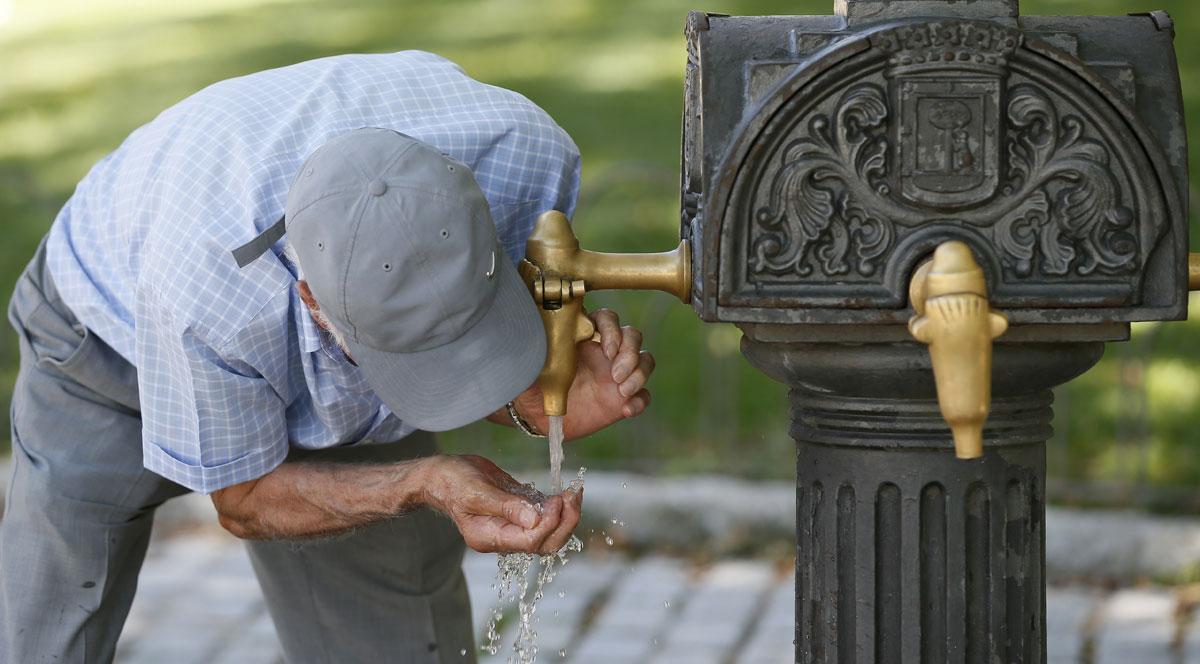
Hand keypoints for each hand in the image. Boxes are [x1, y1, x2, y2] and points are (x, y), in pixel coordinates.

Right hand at [418, 455, 581, 553]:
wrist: (441, 475)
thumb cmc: (451, 481)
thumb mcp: (476, 491)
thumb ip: (506, 506)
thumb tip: (535, 519)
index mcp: (490, 537)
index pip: (530, 541)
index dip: (549, 524)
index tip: (557, 501)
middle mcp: (503, 537)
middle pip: (545, 544)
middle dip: (565, 523)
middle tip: (574, 496)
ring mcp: (512, 526)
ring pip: (549, 533)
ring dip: (566, 515)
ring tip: (575, 492)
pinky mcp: (518, 512)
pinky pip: (544, 517)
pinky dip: (558, 507)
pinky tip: (566, 492)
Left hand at [512, 309, 654, 440]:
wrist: (538, 416)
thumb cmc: (535, 385)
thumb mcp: (530, 367)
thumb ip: (531, 352)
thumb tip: (524, 341)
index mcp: (585, 337)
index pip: (607, 319)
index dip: (612, 330)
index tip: (606, 349)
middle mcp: (604, 352)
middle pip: (633, 336)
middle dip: (629, 353)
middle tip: (615, 374)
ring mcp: (617, 374)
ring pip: (645, 360)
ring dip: (640, 373)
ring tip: (622, 391)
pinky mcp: (623, 398)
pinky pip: (644, 395)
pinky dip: (640, 400)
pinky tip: (627, 409)